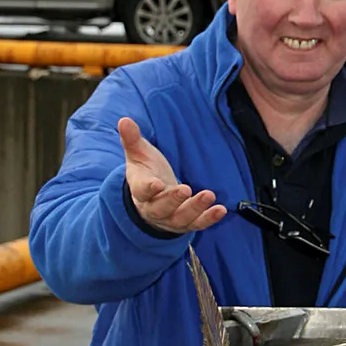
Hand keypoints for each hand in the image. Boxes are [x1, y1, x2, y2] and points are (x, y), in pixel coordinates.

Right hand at [118, 117, 226, 233]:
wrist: (152, 201)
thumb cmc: (146, 173)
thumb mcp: (138, 155)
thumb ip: (132, 139)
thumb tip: (124, 120)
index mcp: (140, 190)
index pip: (142, 191)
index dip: (148, 188)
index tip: (156, 184)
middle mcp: (153, 209)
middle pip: (161, 208)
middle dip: (173, 200)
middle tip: (186, 189)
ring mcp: (170, 219)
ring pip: (181, 218)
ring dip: (195, 208)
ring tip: (209, 195)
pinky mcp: (186, 224)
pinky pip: (197, 224)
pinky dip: (209, 219)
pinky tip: (221, 210)